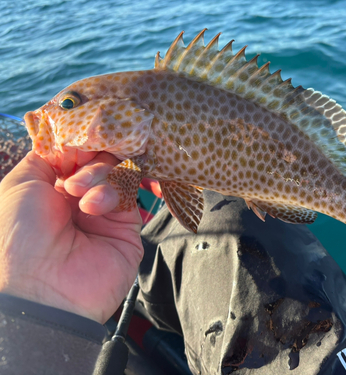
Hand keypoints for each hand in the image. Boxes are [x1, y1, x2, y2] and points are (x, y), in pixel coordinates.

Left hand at [0, 151, 142, 322]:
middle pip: (101, 158)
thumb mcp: (20, 184)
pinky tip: (95, 207)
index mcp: (53, 189)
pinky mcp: (127, 227)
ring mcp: (106, 212)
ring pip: (118, 172)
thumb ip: (46, 156)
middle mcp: (81, 199)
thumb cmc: (18, 235)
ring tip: (81, 195)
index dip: (82, 141)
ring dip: (99, 175)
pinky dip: (113, 192)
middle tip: (75, 176)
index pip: (79, 154)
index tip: (83, 132)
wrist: (40, 288)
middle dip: (91, 158)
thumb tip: (70, 140)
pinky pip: (130, 193)